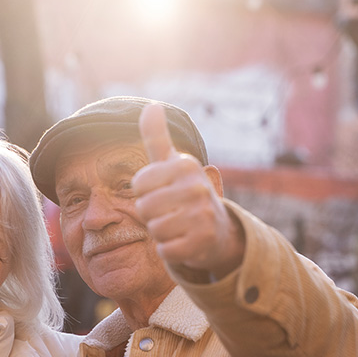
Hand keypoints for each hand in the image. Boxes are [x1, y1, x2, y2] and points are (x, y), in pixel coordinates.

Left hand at [132, 103, 244, 278]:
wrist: (218, 229)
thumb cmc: (185, 192)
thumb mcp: (172, 163)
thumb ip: (157, 137)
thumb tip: (151, 106)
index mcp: (185, 165)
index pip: (138, 185)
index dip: (145, 193)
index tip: (164, 191)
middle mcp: (197, 187)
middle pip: (144, 208)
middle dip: (152, 215)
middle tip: (171, 212)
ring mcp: (203, 216)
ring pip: (154, 230)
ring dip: (161, 233)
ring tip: (178, 226)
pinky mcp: (203, 242)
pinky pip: (165, 250)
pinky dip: (170, 250)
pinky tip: (184, 242)